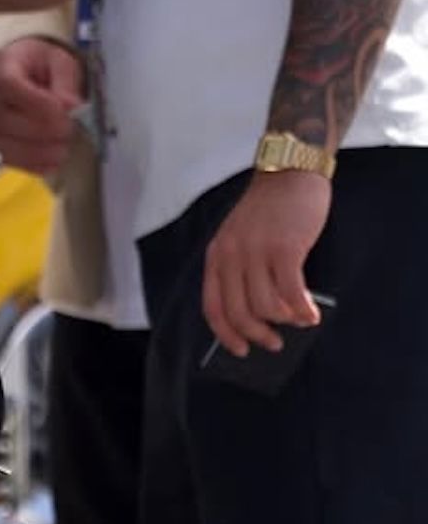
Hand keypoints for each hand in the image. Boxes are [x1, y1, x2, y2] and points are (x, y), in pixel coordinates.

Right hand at [0, 36, 84, 178]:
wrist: (30, 72)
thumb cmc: (45, 65)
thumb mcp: (61, 62)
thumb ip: (65, 84)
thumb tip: (71, 108)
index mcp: (3, 67)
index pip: (8, 85)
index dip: (35, 101)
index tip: (63, 112)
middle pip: (4, 120)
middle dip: (41, 130)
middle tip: (70, 131)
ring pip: (4, 144)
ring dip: (38, 151)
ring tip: (65, 148)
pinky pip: (9, 159)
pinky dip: (33, 164)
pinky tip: (55, 161)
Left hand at [201, 170, 331, 355]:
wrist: (290, 173)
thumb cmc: (269, 211)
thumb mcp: (241, 238)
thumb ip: (241, 270)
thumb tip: (259, 315)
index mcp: (217, 256)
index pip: (213, 307)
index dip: (226, 334)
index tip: (239, 350)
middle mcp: (231, 256)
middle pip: (239, 312)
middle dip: (257, 335)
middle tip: (274, 343)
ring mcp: (257, 252)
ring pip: (265, 306)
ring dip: (284, 321)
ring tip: (297, 321)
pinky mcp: (284, 248)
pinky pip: (290, 292)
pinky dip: (301, 310)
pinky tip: (311, 315)